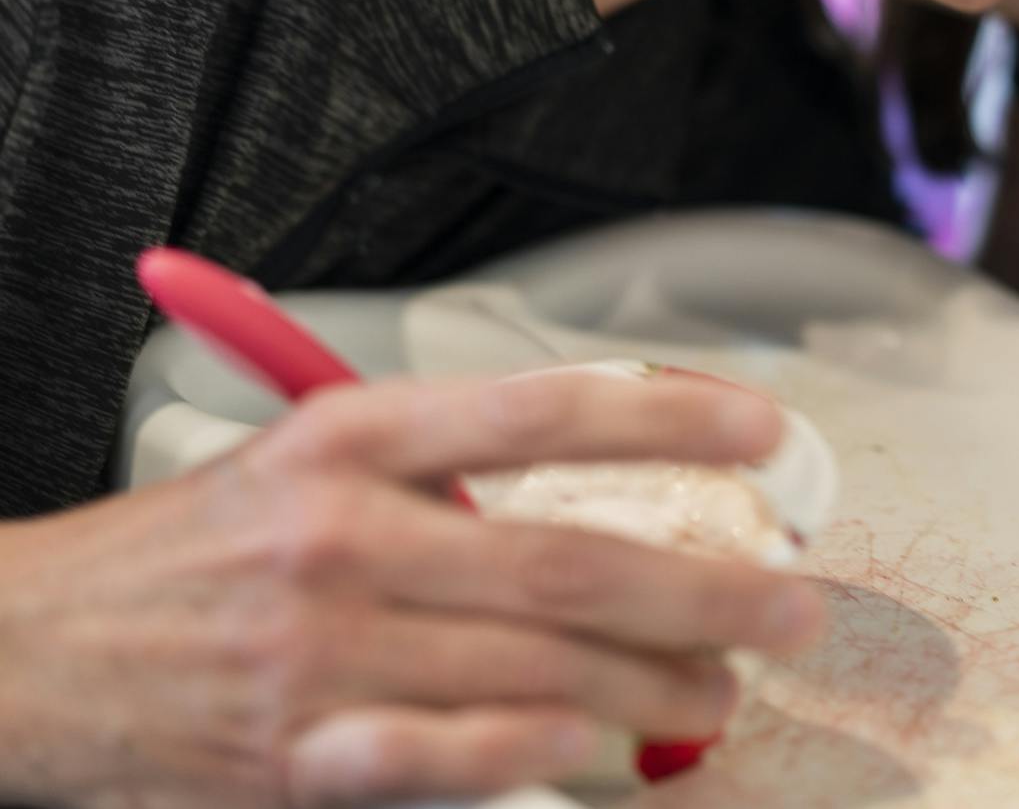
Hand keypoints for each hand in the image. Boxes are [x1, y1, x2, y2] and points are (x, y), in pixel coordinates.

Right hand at [0, 369, 826, 808]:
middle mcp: (343, 533)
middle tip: (791, 607)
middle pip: (567, 558)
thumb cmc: (191, 548)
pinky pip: (443, 758)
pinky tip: (594, 750)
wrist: (26, 650)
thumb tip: (603, 486)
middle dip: (704, 588)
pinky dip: (530, 755)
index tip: (767, 433)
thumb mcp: (301, 457)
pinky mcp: (293, 755)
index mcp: (351, 438)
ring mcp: (320, 651)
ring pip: (531, 668)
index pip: (543, 412)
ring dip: (648, 689)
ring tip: (719, 692)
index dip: (671, 417)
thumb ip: (440, 467)